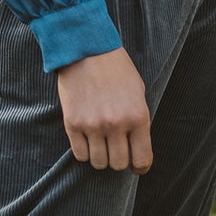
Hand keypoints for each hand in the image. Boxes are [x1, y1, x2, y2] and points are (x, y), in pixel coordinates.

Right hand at [56, 46, 151, 171]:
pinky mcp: (73, 124)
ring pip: (98, 163)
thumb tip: (136, 146)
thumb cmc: (117, 69)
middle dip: (119, 160)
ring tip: (101, 142)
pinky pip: (80, 155)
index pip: (142, 158)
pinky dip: (85, 151)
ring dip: (101, 157)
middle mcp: (116, 124)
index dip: (140, 166)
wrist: (87, 49)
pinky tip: (88, 139)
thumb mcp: (138, 92)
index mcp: (138, 116)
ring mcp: (93, 125)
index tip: (137, 166)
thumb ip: (138, 120)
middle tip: (116, 149)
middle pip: (118, 164)